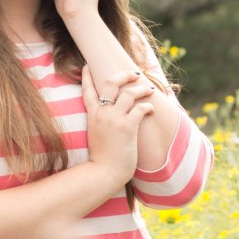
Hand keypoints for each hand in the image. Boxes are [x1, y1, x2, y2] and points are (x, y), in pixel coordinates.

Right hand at [81, 67, 154, 183]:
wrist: (103, 172)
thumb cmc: (102, 158)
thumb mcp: (95, 136)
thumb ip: (100, 123)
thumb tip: (109, 117)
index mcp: (92, 116)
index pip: (87, 90)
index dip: (87, 76)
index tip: (87, 65)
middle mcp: (101, 114)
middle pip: (110, 83)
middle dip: (124, 75)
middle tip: (134, 73)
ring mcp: (113, 119)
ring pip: (129, 93)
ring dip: (142, 89)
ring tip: (149, 90)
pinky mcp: (126, 127)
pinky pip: (140, 108)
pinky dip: (148, 106)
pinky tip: (151, 110)